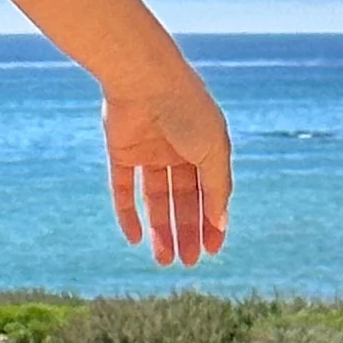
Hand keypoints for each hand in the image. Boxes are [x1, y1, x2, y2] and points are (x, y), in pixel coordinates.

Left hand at [102, 60, 230, 268]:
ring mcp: (149, 151)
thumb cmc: (186, 110)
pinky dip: (128, 214)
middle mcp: (178, 150)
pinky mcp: (121, 151)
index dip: (211, 222)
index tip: (213, 250)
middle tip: (188, 263)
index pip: (210, 192)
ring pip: (155, 199)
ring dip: (160, 230)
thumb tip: (221, 223)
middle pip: (183, 200)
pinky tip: (134, 239)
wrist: (144, 80)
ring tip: (164, 260)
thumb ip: (218, 188)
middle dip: (186, 232)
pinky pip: (124, 189)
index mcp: (205, 146)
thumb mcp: (213, 151)